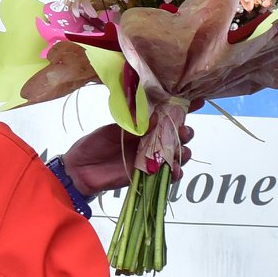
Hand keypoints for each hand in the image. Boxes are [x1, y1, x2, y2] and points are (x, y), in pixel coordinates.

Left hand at [61, 120, 195, 196]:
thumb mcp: (114, 130)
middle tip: (184, 131)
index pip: (167, 114)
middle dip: (185, 132)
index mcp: (143, 125)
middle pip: (176, 136)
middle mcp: (150, 141)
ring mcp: (149, 158)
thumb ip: (135, 125)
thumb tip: (157, 116)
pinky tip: (175, 171)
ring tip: (182, 151)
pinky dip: (174, 173)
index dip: (184, 108)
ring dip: (182, 152)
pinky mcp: (146, 174)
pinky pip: (166, 175)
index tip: (198, 101)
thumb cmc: (95, 144)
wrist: (79, 169)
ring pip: (175, 155)